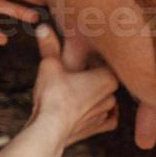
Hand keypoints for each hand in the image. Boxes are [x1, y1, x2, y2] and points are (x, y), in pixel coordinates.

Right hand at [30, 24, 119, 148]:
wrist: (50, 129)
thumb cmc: (52, 95)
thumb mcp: (49, 65)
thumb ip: (49, 46)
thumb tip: (42, 27)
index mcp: (107, 76)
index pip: (104, 62)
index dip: (90, 59)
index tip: (78, 58)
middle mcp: (112, 94)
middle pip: (106, 80)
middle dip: (93, 77)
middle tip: (76, 74)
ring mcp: (106, 112)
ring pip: (107, 99)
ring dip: (96, 96)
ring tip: (79, 92)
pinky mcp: (99, 128)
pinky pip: (109, 119)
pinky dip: (103, 115)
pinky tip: (94, 110)